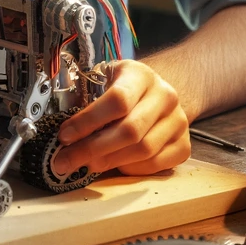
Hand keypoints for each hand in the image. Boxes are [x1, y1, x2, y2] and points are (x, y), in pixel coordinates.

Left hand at [50, 61, 189, 177]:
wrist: (157, 93)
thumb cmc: (123, 88)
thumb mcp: (105, 80)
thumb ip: (87, 99)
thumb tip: (62, 134)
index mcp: (141, 75)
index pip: (117, 100)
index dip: (88, 121)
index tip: (64, 136)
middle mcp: (165, 96)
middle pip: (130, 130)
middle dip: (92, 149)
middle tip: (65, 160)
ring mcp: (178, 122)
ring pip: (143, 151)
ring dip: (108, 162)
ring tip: (84, 165)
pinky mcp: (183, 145)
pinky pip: (155, 164)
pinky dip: (130, 169)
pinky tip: (113, 165)